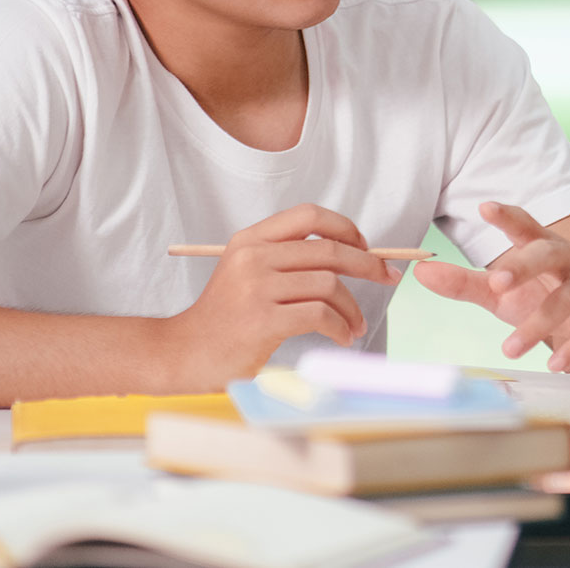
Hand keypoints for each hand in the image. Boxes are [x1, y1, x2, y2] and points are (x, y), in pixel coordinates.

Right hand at [162, 204, 400, 389]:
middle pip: (329, 250)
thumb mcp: (248, 273)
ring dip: (353, 308)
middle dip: (368, 264)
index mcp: (250, 239)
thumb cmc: (224, 318)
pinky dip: (339, 327)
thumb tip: (353, 253)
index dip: (345, 227)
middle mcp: (253, 257)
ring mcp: (256, 288)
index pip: (309, 216)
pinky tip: (342, 337)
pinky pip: (320, 315)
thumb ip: (288, 259)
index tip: (366, 245)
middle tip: (387, 278)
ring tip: (356, 325)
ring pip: (329, 285)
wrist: (182, 354)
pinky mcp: (262, 320)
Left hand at [412, 201, 569, 372]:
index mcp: (543, 246)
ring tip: (509, 348)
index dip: (507, 217)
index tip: (485, 207)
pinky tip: (556, 363)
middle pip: (549, 253)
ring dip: (538, 324)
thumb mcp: (503, 292)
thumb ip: (464, 282)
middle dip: (524, 265)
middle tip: (496, 281)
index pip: (525, 226)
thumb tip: (419, 272)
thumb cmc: (545, 296)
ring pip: (567, 298)